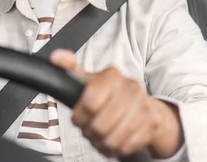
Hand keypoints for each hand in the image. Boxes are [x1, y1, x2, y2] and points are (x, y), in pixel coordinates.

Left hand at [50, 49, 183, 158]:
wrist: (147, 109)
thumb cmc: (113, 97)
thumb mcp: (91, 82)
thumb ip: (71, 70)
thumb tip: (56, 57)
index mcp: (112, 76)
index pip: (89, 103)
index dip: (80, 117)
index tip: (79, 118)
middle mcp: (130, 88)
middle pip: (100, 126)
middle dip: (91, 132)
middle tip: (90, 129)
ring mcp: (143, 106)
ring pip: (112, 139)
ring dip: (102, 143)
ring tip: (101, 137)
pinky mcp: (151, 125)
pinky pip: (125, 147)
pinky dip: (116, 149)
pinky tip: (115, 141)